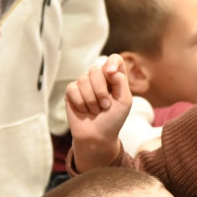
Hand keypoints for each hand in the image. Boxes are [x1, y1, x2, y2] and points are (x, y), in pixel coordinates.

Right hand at [66, 54, 132, 169]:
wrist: (97, 136)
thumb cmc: (113, 119)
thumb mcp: (124, 101)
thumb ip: (121, 82)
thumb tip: (109, 68)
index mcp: (114, 78)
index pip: (114, 59)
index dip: (112, 63)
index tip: (111, 73)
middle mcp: (99, 78)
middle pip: (96, 69)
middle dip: (101, 90)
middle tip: (105, 105)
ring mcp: (84, 83)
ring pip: (83, 79)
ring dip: (91, 100)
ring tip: (95, 110)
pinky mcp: (71, 91)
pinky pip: (73, 89)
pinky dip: (81, 103)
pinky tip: (84, 110)